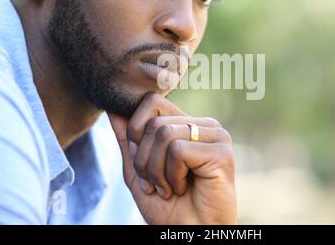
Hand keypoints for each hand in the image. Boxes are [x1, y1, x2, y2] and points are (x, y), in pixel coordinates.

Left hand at [108, 93, 236, 224]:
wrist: (187, 233)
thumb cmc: (167, 206)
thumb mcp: (137, 170)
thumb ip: (128, 139)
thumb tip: (112, 108)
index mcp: (188, 124)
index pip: (151, 102)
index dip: (136, 132)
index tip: (144, 166)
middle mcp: (204, 125)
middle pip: (154, 122)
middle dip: (144, 160)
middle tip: (157, 183)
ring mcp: (216, 136)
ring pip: (164, 134)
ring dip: (157, 171)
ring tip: (170, 188)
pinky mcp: (222, 152)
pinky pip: (178, 151)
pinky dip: (172, 176)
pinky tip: (184, 187)